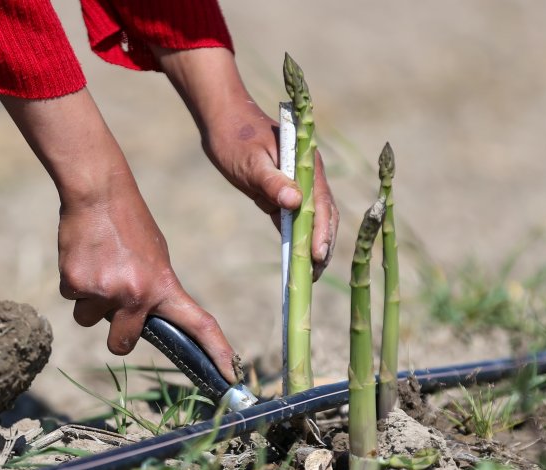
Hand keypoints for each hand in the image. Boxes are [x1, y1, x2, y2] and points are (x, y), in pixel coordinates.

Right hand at [0, 89, 237, 382]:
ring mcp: (105, 291)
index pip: (198, 325)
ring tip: (98, 264)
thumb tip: (142, 318)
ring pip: (90, 319)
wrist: (98, 192)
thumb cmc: (128, 222)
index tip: (230, 377)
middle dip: (116, 332)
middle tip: (113, 301)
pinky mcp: (76, 283)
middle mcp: (136, 294)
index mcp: (163, 286)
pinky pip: (72, 298)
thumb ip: (152, 290)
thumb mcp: (155, 256)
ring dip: (91, 300)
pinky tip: (83, 256)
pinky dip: (75, 282)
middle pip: (122, 343)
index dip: (216, 352)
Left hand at [203, 104, 338, 279]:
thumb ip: (271, 182)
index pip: (320, 204)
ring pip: (311, 218)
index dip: (322, 231)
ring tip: (308, 273)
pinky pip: (294, 217)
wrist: (222, 119)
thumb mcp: (250, 162)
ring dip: (312, 244)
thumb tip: (295, 203)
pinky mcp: (282, 189)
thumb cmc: (234, 137)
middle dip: (322, 244)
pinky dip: (296, 236)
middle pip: (323, 214)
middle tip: (314, 274)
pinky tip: (295, 257)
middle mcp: (307, 174)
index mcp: (306, 164)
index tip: (318, 256)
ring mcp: (297, 182)